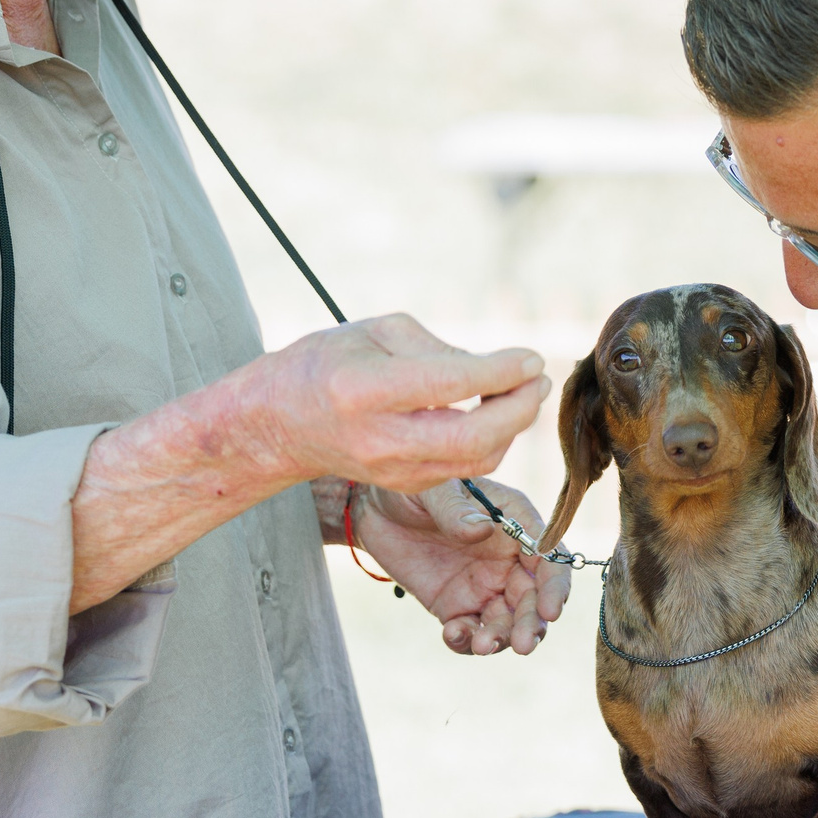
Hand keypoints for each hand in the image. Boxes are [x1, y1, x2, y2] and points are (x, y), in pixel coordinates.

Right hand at [263, 315, 548, 493]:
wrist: (279, 425)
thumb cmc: (327, 364)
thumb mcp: (375, 331)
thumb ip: (436, 347)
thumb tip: (494, 368)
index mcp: (365, 390)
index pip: (449, 384)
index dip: (500, 372)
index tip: (531, 356)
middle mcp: (381, 438)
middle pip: (472, 438)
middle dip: (519, 409)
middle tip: (538, 378)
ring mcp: (393, 470)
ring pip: (476, 460)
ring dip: (512, 426)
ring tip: (524, 391)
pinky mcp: (406, 485)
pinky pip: (465, 468)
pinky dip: (492, 440)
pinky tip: (498, 412)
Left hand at [351, 478, 568, 655]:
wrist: (374, 509)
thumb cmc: (413, 486)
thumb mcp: (432, 488)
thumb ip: (456, 509)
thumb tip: (483, 529)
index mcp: (515, 522)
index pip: (548, 557)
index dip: (555, 585)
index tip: (551, 611)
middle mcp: (508, 558)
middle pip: (534, 597)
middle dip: (533, 623)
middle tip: (523, 645)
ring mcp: (484, 585)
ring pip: (508, 621)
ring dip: (502, 638)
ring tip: (479, 644)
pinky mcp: (456, 606)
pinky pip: (472, 631)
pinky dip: (467, 641)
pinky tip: (452, 634)